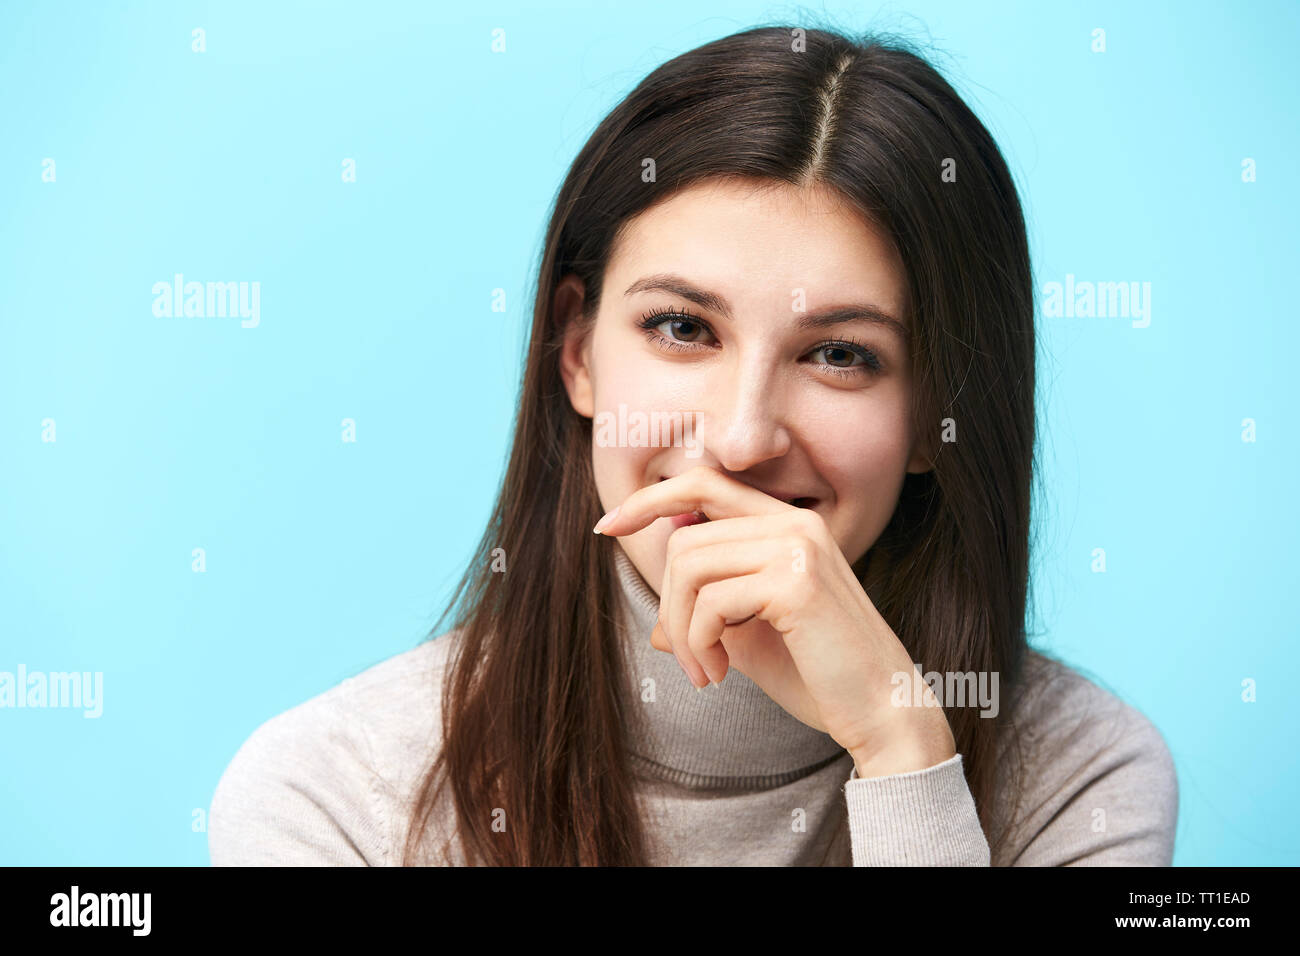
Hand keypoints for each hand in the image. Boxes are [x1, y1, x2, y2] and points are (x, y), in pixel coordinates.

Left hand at [592, 465, 956, 776]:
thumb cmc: (819, 678)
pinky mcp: (796, 583)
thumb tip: (654, 628)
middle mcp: (795, 524)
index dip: (649, 499)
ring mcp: (798, 548)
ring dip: (681, 631)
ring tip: (703, 672)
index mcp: (789, 526)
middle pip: (684, 541)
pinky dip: (700, 643)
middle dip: (668, 605)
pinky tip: (720, 675)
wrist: (882, 713)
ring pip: (689, 568)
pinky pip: (711, 602)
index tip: (607, 526)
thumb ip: (707, 619)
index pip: (704, 484)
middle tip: (687, 658)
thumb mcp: (749, 642)